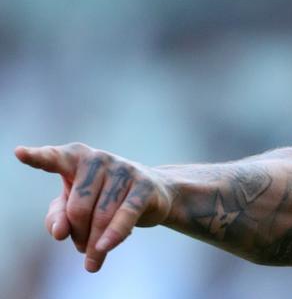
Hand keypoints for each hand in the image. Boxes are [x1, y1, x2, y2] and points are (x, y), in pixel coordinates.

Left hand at [15, 143, 173, 271]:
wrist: (152, 193)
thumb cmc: (104, 197)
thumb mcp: (74, 206)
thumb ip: (58, 217)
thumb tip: (59, 233)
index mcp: (77, 158)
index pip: (55, 158)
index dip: (38, 157)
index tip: (19, 153)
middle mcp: (100, 159)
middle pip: (78, 207)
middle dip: (78, 234)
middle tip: (80, 247)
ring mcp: (124, 169)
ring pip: (101, 216)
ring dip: (95, 244)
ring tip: (94, 257)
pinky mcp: (144, 185)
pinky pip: (124, 215)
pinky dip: (113, 235)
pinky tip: (103, 249)